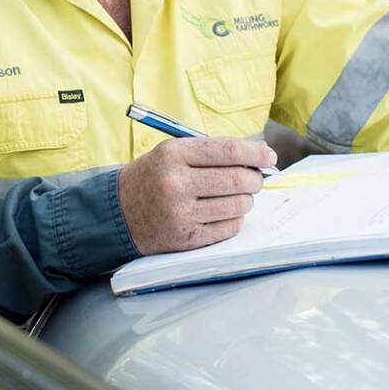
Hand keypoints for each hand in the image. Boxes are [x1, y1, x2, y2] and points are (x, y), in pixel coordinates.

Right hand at [118, 136, 275, 254]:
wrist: (119, 213)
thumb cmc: (153, 178)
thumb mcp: (172, 153)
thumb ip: (212, 152)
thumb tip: (259, 157)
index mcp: (173, 155)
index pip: (227, 151)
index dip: (255, 153)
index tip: (269, 156)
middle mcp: (176, 184)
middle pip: (237, 180)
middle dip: (254, 179)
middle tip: (255, 178)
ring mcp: (181, 214)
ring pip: (237, 205)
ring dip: (245, 199)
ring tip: (237, 195)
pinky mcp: (187, 238)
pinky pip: (229, 227)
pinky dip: (235, 218)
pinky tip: (224, 212)